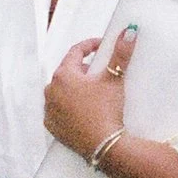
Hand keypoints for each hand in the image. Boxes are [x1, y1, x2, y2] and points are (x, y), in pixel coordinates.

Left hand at [44, 23, 137, 163]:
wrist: (102, 145)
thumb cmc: (105, 111)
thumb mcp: (114, 79)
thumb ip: (120, 54)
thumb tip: (128, 31)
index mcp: (63, 75)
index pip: (76, 51)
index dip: (90, 45)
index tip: (101, 45)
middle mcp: (50, 90)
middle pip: (68, 72)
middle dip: (84, 69)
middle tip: (100, 72)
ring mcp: (49, 109)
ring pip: (62, 91)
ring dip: (75, 88)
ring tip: (93, 92)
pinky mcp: (52, 126)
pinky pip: (59, 110)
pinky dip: (69, 106)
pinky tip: (83, 110)